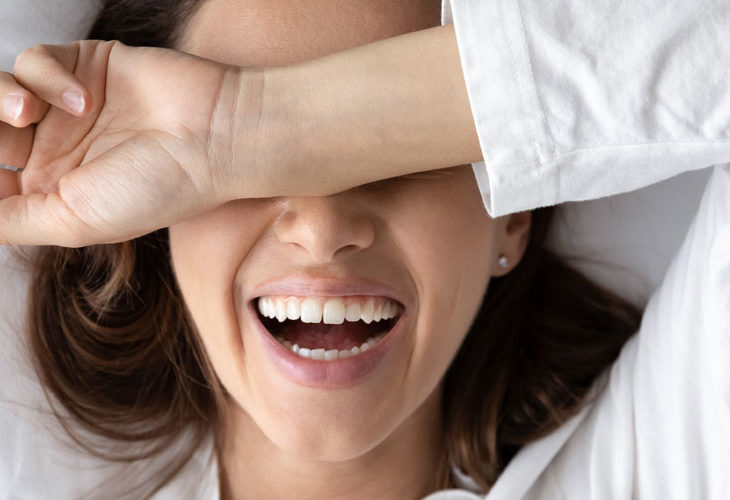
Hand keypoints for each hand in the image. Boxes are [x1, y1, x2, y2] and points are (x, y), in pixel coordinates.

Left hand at [0, 40, 251, 246]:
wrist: (211, 138)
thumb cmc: (154, 188)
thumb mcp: (72, 222)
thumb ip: (9, 221)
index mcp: (53, 192)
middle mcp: (57, 150)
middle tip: (6, 132)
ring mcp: (69, 108)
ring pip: (0, 92)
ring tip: (27, 112)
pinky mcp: (85, 65)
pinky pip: (35, 61)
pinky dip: (46, 76)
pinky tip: (83, 97)